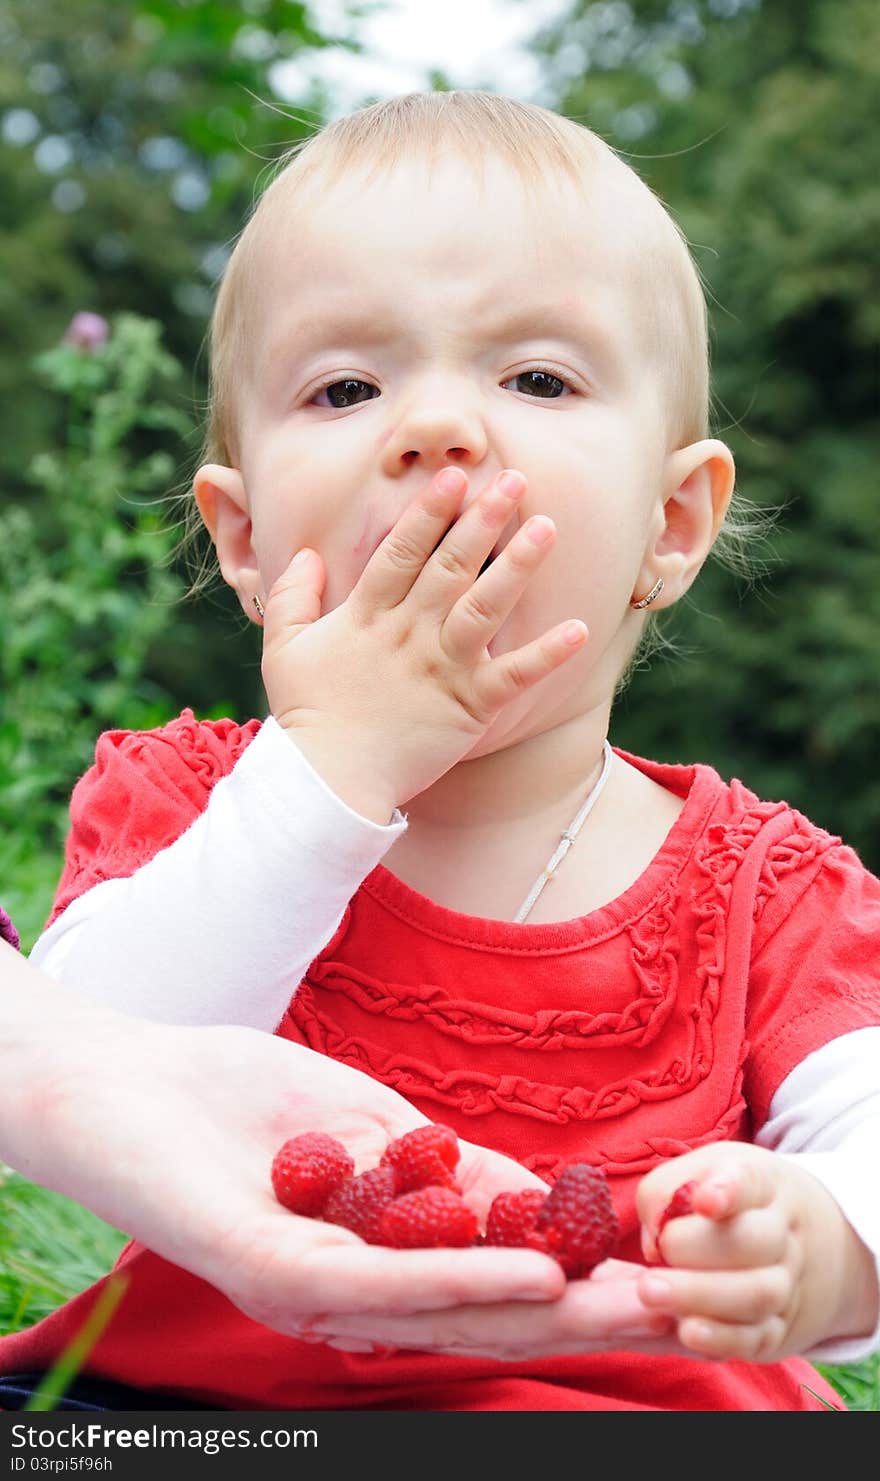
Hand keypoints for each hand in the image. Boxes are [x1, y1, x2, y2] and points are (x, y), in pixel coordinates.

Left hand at [21, 1014, 674, 1357]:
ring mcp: (310, 1289)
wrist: (126, 1084)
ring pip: (444, 1310)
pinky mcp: (270, 1269)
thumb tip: (545, 1203)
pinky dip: (460, 1278)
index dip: (580, 1284)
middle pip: (483, 1313)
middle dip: (584, 1312)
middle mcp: (348, 1295)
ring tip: (631, 1301)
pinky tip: (527, 1270)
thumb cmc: (245, 1103)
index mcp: (374, 1262)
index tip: (665, 1276)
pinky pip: (377, 1280)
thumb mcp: (374, 1129)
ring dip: (544, 1308)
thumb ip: (452, 1172)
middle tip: (678, 1306)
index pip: (490, 1282)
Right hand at [260, 467, 587, 818]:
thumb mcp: (283, 647)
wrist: (328, 782)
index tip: (454, 475)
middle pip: (450, 566)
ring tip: (546, 527)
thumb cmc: (308, 715)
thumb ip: (291, 595)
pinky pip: (514, 676)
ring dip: (517, 565)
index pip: (401, 551)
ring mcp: (442, 667)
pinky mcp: (469, 706)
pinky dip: (547, 654)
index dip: (428, 512)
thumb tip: (306, 555)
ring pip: (485, 606)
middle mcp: (409, 633)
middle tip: (513, 479)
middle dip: (482, 520)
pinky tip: (579, 629)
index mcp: (367, 615)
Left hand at [636, 1143, 878, 1361]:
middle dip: (696, 1248)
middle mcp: (782, 1232)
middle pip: (752, 1240)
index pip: (749, 1181)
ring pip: (757, 1293)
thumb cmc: (733, 1201)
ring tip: (649, 1292)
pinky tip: (687, 1332)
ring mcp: (786, 1282)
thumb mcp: (704, 1171)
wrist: (808, 1242)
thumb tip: (653, 1238)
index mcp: (762, 1182)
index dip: (727, 1190)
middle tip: (654, 1253)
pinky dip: (722, 1337)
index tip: (704, 1201)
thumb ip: (668, 1190)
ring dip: (700, 1295)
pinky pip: (756, 1337)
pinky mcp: (778, 1328)